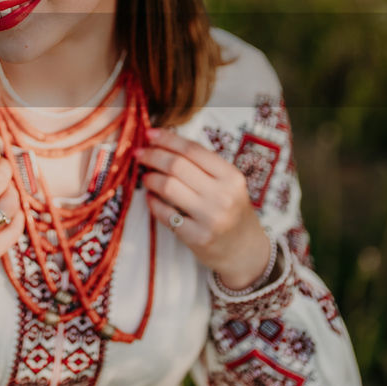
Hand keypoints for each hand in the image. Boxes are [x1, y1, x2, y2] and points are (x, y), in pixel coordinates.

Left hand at [136, 127, 271, 289]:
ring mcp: (210, 218)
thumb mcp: (229, 185)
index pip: (193, 150)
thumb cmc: (232, 211)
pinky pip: (165, 214)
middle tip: (140, 154)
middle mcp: (223, 196)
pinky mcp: (197, 238)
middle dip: (153, 156)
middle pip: (177, 166)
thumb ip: (203, 166)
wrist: (246, 251)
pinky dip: (153, 203)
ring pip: (168, 187)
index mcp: (231, 177)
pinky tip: (151, 198)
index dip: (167, 139)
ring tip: (146, 177)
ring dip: (151, 178)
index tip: (150, 134)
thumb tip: (165, 145)